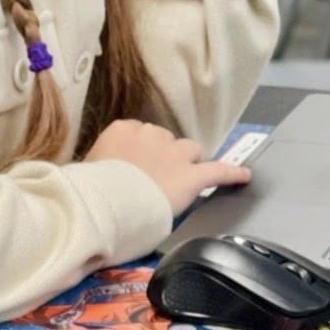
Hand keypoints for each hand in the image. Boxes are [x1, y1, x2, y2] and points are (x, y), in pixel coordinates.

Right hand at [84, 118, 251, 215]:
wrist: (109, 200)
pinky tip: (244, 176)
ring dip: (187, 162)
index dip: (140, 152)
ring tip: (181, 180)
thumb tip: (91, 172)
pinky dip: (232, 173)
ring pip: (190, 150)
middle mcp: (151, 134)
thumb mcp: (86, 167)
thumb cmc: (91, 187)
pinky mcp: (192, 176)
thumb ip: (97, 163)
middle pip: (165, 140)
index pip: (138, 133)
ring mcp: (174, 154)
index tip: (134, 166)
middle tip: (153, 179)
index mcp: (122, 130)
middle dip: (163, 156)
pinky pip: (218, 171)